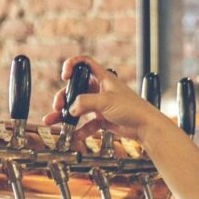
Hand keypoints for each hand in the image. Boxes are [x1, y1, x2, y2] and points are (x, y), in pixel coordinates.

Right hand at [41, 55, 164, 143]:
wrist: (145, 127)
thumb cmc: (132, 108)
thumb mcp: (105, 101)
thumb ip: (85, 103)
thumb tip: (70, 109)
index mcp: (103, 78)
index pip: (85, 63)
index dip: (72, 65)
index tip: (64, 75)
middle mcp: (100, 90)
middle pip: (76, 89)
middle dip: (64, 97)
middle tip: (58, 106)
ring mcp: (100, 105)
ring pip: (78, 108)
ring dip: (65, 115)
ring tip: (53, 121)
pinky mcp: (103, 119)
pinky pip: (86, 123)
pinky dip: (79, 129)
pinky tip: (73, 135)